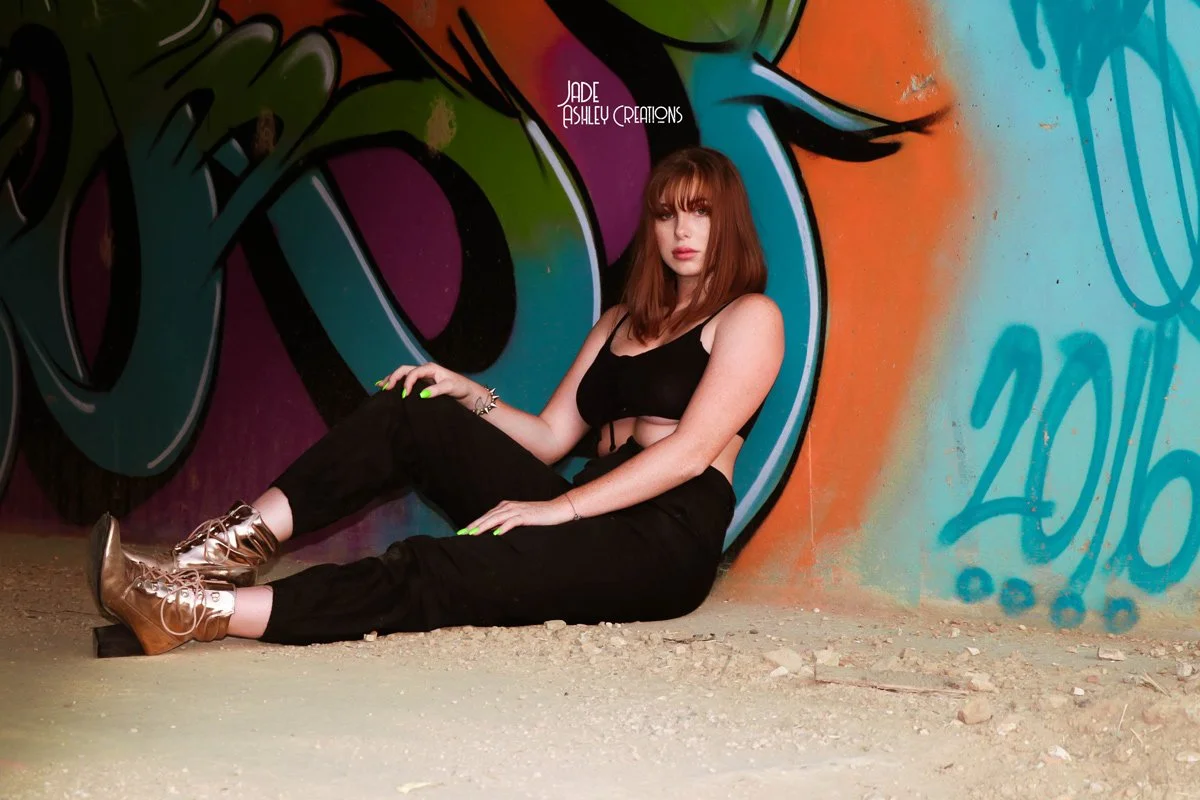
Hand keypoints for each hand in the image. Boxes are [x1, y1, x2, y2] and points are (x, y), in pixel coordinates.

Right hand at [376, 362, 483, 406]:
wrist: (466, 391)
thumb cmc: (460, 387)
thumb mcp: (450, 388)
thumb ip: (436, 390)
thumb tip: (421, 394)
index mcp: (430, 368)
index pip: (413, 373)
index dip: (407, 382)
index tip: (405, 394)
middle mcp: (424, 370)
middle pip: (404, 370)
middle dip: (394, 378)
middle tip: (385, 388)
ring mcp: (422, 376)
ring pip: (403, 374)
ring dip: (392, 379)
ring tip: (381, 386)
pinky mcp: (421, 382)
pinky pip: (406, 380)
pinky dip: (396, 382)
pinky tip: (386, 385)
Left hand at [458, 496, 576, 536]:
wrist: (556, 510)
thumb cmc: (538, 516)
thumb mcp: (519, 518)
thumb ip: (506, 522)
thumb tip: (493, 532)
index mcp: (505, 506)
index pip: (486, 516)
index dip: (474, 524)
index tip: (462, 532)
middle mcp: (508, 506)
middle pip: (487, 517)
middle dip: (474, 525)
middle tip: (462, 534)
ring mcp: (517, 510)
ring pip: (496, 519)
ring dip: (484, 526)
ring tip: (473, 534)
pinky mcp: (526, 516)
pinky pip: (512, 521)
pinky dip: (503, 527)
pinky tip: (496, 533)